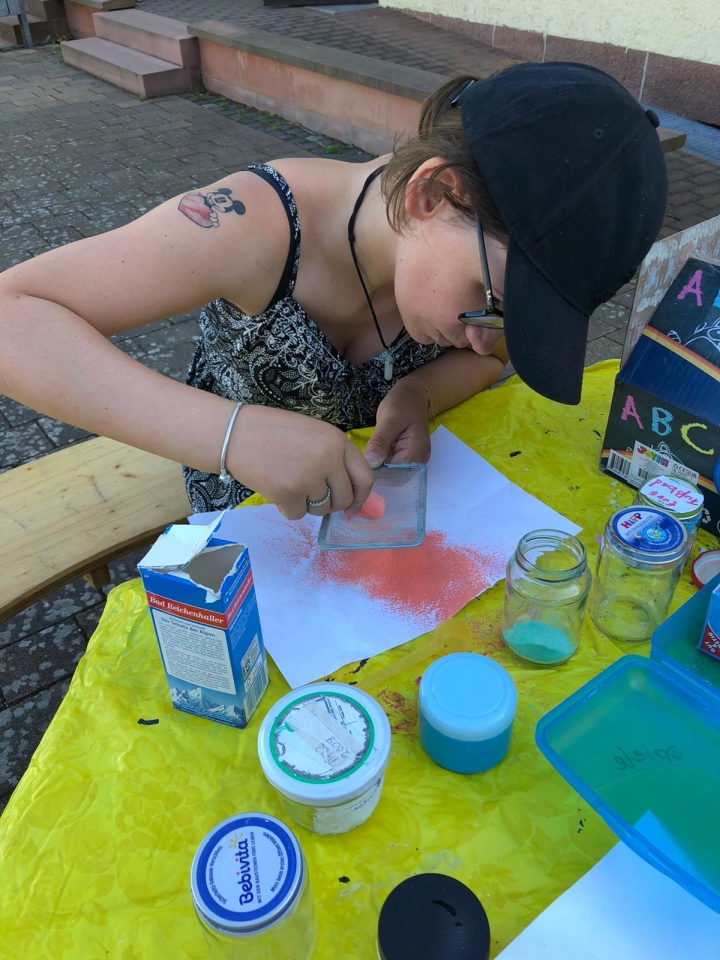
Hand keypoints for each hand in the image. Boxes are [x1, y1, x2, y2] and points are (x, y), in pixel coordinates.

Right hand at [227, 405, 373, 520]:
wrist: (234, 433)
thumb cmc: (272, 431)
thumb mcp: (313, 434)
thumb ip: (334, 458)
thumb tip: (349, 494)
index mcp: (338, 441)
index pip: (365, 478)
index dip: (361, 498)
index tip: (352, 509)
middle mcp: (328, 459)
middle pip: (343, 499)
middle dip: (330, 504)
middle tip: (310, 496)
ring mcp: (309, 477)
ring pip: (321, 509)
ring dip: (306, 504)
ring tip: (288, 483)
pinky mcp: (289, 493)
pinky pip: (297, 515)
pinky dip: (286, 508)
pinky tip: (274, 488)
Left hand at [364, 378, 430, 467]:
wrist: (412, 395)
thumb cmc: (402, 404)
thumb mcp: (389, 419)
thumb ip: (380, 442)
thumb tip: (371, 464)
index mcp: (417, 453)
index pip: (397, 475)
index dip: (379, 475)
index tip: (361, 468)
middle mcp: (418, 461)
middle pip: (396, 477)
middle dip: (378, 473)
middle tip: (359, 464)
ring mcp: (412, 460)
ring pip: (393, 473)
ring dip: (379, 468)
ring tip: (363, 461)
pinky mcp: (404, 456)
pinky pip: (392, 466)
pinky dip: (381, 463)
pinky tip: (371, 457)